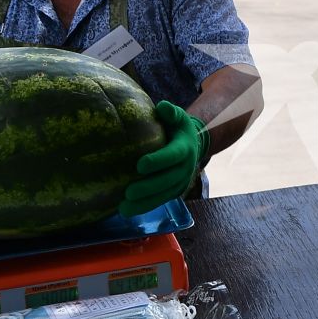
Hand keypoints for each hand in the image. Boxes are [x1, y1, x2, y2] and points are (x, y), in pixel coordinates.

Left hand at [122, 101, 207, 215]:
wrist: (193, 145)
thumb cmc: (177, 128)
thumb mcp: (177, 117)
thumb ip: (170, 112)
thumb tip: (162, 107)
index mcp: (185, 148)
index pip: (173, 155)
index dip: (159, 161)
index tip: (140, 165)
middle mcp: (186, 167)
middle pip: (168, 180)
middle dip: (149, 188)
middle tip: (128, 192)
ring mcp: (181, 181)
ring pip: (164, 195)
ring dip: (145, 203)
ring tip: (124, 209)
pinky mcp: (175, 191)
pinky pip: (161, 201)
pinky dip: (146, 207)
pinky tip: (129, 211)